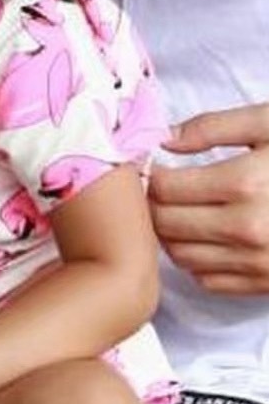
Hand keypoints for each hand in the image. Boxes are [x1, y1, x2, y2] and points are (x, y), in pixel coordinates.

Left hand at [150, 102, 268, 294]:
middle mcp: (249, 230)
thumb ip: (211, 127)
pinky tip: (205, 237)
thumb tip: (164, 139)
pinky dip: (196, 260)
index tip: (149, 165)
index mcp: (244, 184)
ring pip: (181, 256)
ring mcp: (261, 263)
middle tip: (157, 188)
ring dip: (168, 234)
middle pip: (166, 224)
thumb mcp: (268, 122)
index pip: (163, 188)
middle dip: (152, 205)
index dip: (147, 175)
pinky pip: (210, 281)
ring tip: (177, 210)